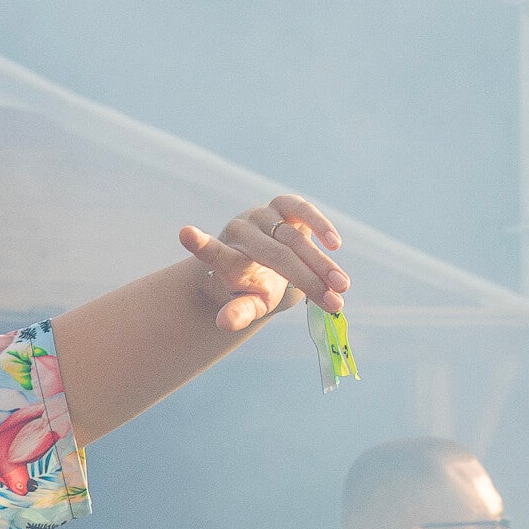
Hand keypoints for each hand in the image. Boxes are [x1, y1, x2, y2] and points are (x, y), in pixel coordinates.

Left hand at [178, 195, 348, 335]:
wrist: (260, 259)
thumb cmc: (251, 287)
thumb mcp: (247, 305)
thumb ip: (237, 313)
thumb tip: (224, 324)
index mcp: (225, 257)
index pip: (212, 253)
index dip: (201, 244)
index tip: (186, 234)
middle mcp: (242, 231)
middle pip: (277, 256)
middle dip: (308, 281)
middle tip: (334, 303)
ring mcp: (262, 214)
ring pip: (295, 239)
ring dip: (322, 264)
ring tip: (342, 287)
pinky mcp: (283, 204)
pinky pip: (302, 210)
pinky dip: (320, 226)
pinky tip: (335, 244)